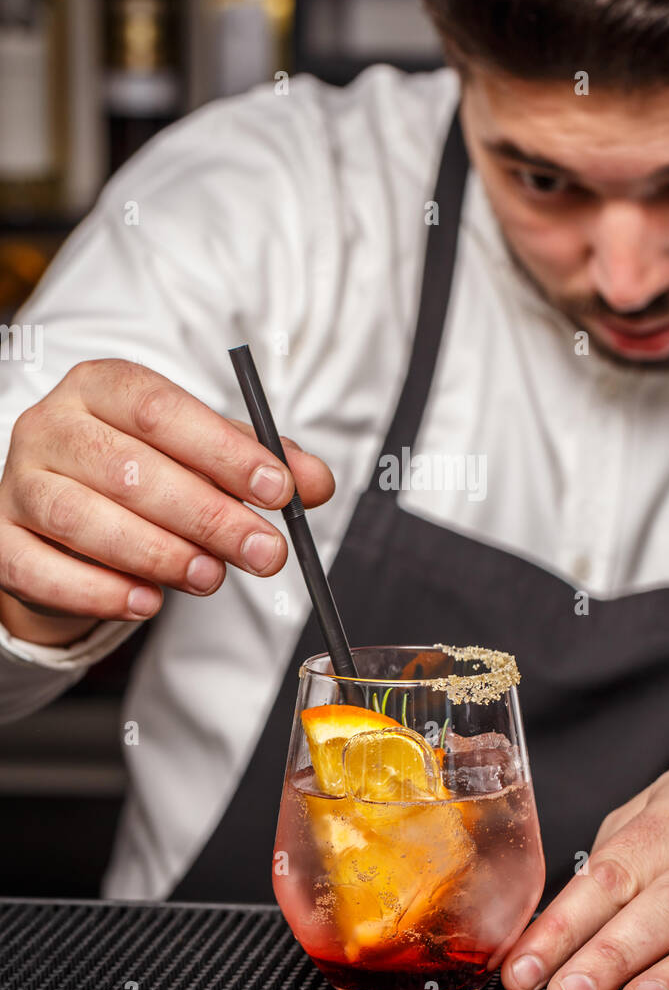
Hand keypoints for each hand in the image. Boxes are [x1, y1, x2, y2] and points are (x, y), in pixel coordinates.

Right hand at [0, 358, 334, 633]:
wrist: (62, 521)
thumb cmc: (142, 476)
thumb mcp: (205, 457)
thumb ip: (261, 464)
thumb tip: (317, 482)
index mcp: (103, 386)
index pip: (161, 410)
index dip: (224, 452)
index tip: (280, 490)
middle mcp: (51, 425)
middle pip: (128, 468)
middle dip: (207, 515)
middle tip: (263, 552)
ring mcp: (18, 483)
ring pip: (82, 518)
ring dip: (156, 553)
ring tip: (210, 578)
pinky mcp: (1, 540)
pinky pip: (41, 570)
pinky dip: (98, 591)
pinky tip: (147, 602)